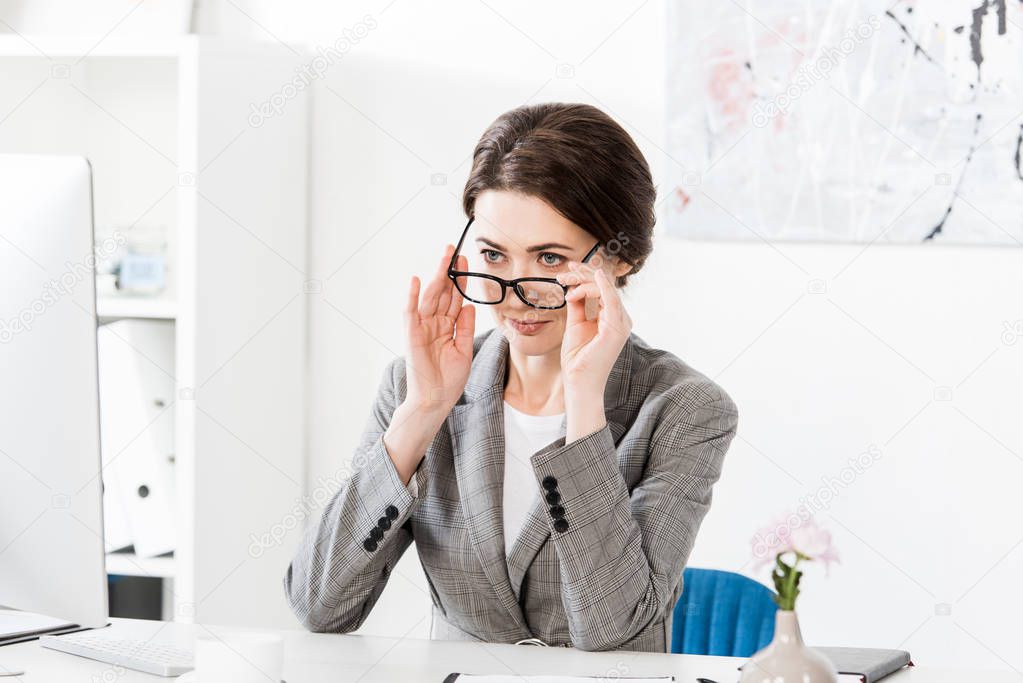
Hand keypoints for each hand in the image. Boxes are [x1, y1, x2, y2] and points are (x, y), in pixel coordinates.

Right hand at [402, 244, 475, 413]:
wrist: (436, 400)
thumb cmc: (449, 379)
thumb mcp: (464, 350)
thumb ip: (466, 328)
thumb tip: (469, 306)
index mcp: (448, 326)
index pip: (455, 298)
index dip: (460, 281)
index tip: (466, 262)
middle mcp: (435, 323)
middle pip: (443, 292)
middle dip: (448, 271)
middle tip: (454, 250)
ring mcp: (423, 328)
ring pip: (430, 297)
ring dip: (436, 276)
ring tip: (444, 258)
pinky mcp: (412, 335)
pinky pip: (411, 313)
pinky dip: (412, 297)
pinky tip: (417, 281)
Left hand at [556, 261, 631, 395]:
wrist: (579, 382)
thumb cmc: (578, 359)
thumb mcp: (575, 325)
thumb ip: (577, 306)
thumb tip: (573, 288)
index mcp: (612, 318)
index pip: (601, 290)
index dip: (585, 276)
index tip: (566, 272)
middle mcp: (620, 319)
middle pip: (604, 287)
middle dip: (583, 274)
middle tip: (565, 270)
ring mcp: (620, 324)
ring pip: (605, 289)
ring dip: (584, 280)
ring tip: (566, 281)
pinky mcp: (615, 328)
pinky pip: (611, 300)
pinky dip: (603, 286)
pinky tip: (596, 275)